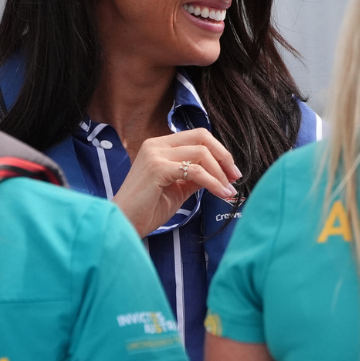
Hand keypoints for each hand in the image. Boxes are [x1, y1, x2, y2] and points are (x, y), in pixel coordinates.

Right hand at [113, 129, 240, 236]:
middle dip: (224, 157)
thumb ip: (194, 176)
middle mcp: (156, 144)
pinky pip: (195, 171)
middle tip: (235, 177)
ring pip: (201, 154)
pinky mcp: (157, 169)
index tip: (231, 171)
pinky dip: (213, 182)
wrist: (124, 224)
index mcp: (160, 145)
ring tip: (229, 191)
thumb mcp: (177, 188)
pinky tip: (221, 193)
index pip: (197, 136)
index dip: (219, 151)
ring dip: (220, 174)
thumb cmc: (148, 209)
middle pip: (202, 138)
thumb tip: (218, 173)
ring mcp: (155, 155)